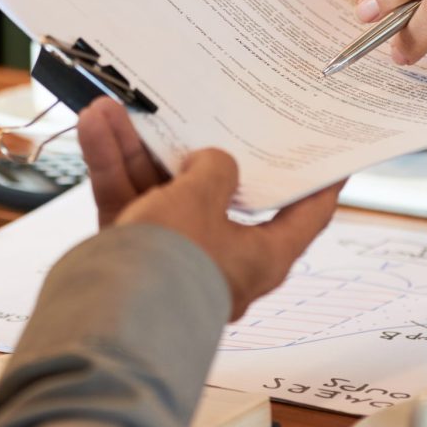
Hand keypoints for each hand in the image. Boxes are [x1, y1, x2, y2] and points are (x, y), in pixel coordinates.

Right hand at [78, 98, 341, 318]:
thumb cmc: (172, 263)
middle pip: (214, 191)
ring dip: (135, 148)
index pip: (306, 216)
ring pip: (158, 190)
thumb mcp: (202, 198)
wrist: (108, 317)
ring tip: (113, 109)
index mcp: (261, 256)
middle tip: (198, 110)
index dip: (321, 185)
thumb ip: (214, 169)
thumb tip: (209, 162)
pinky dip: (111, 166)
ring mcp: (172, 256)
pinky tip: (94, 128)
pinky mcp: (133, 256)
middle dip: (191, 148)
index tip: (332, 159)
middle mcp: (220, 257)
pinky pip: (127, 202)